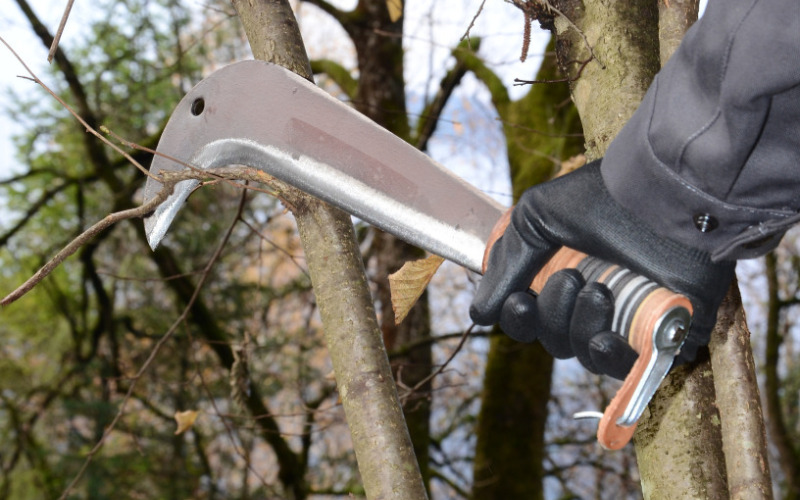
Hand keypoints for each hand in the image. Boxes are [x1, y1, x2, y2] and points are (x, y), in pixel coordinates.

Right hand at [469, 160, 735, 379]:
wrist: (667, 194)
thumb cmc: (605, 197)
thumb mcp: (537, 218)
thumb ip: (507, 265)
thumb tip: (480, 313)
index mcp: (564, 274)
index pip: (530, 317)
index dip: (519, 318)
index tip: (520, 300)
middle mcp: (594, 300)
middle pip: (554, 339)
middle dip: (553, 315)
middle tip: (572, 277)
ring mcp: (628, 319)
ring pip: (584, 353)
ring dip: (580, 327)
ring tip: (600, 290)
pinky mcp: (663, 333)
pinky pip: (627, 368)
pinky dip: (609, 358)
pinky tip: (604, 339)